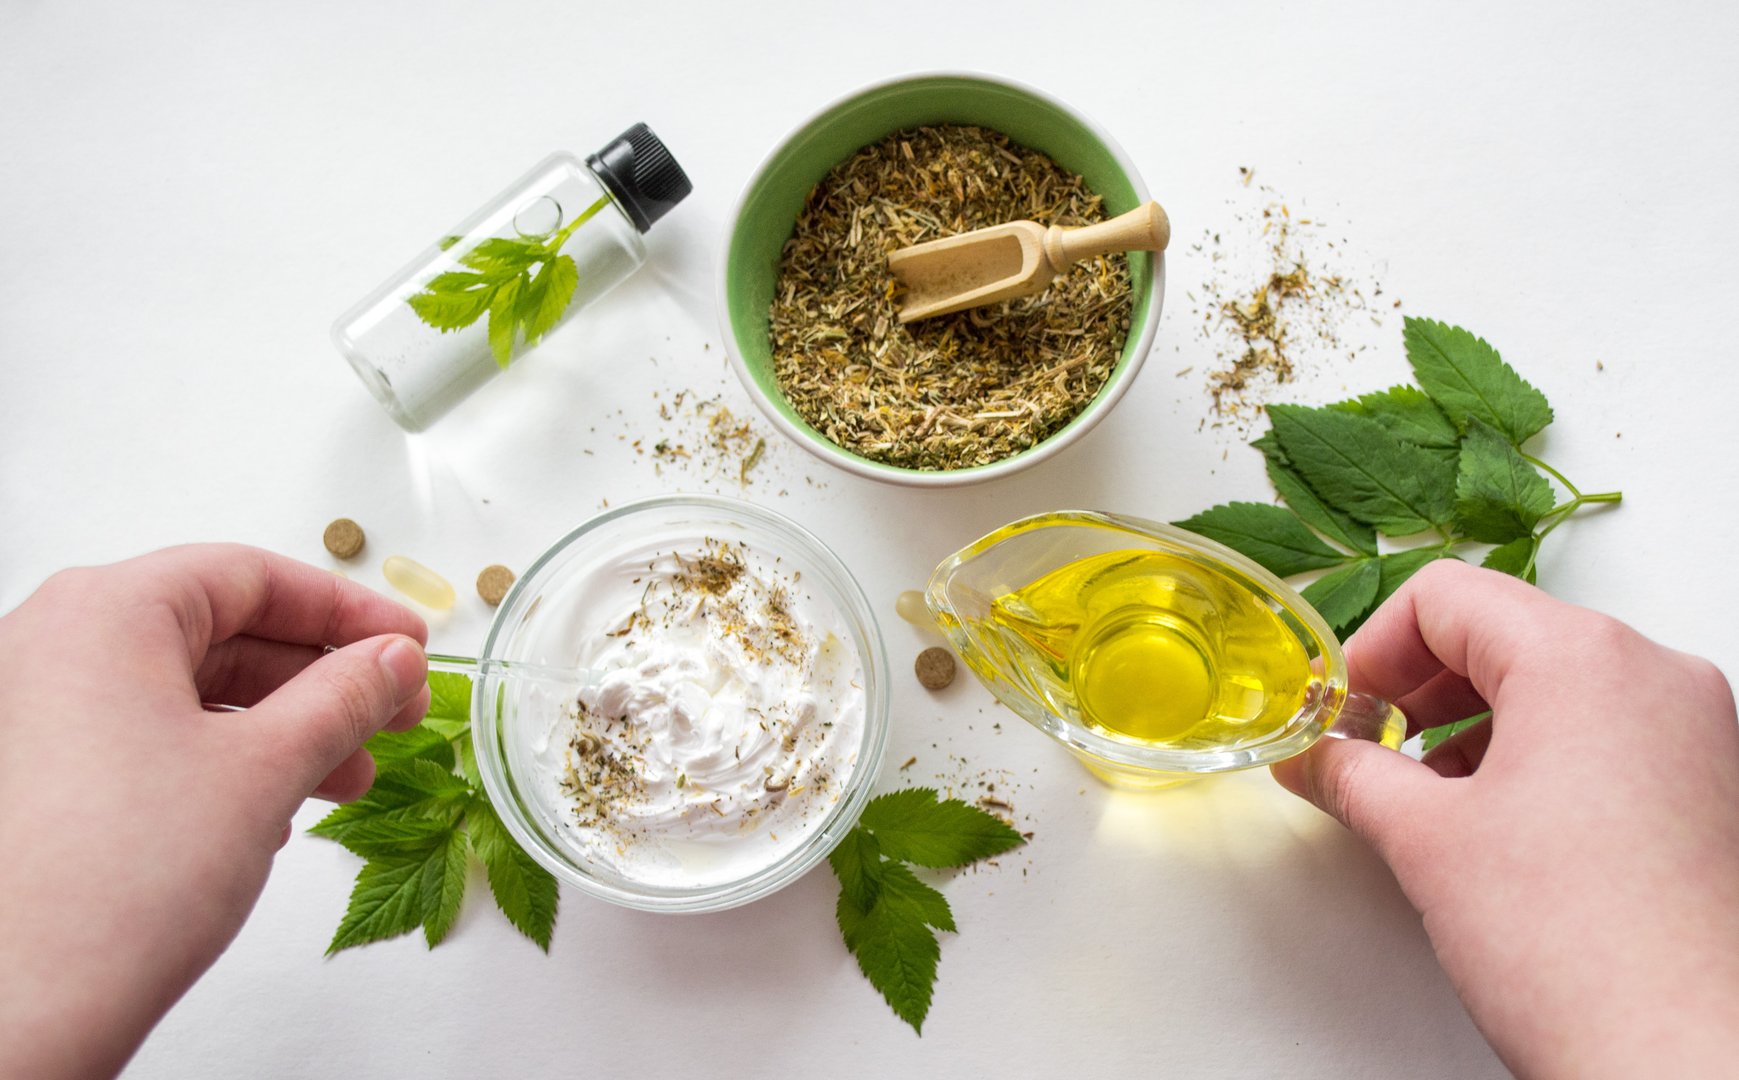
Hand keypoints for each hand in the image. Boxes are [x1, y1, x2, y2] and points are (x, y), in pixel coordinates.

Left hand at [0, 545, 429, 1079]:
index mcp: (105, 611)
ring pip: (186, 687)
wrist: (21, 1007)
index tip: (409, 644)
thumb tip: (393, 660)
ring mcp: (33, 709)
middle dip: (320, 678)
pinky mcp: (33, 772)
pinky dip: (219, 757)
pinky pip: (144, 733)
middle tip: (393, 713)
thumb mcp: (267, 770)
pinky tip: (269, 810)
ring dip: (279, 727)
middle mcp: (53, 643)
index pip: (251, 575)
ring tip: (347, 780)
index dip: (348, 610)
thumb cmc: (117, 882)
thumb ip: (345, 697)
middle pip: (220, 628)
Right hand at [1272, 560, 1738, 1077]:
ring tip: (1427, 799)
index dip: (1372, 648)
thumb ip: (1352, 776)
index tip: (1341, 708)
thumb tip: (1316, 758)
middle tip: (1368, 747)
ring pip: (1560, 686)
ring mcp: (1701, 732)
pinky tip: (1499, 830)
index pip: (1448, 597)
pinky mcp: (1715, 790)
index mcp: (1586, 658)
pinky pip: (1610, 735)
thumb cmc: (1585, 953)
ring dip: (1478, 725)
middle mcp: (1657, 675)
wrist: (1694, 1063)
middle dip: (1422, 686)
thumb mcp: (1427, 842)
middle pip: (1507, 632)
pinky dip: (1542, 759)